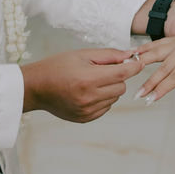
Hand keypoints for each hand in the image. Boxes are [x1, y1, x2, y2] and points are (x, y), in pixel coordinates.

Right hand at [21, 49, 143, 122]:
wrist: (35, 88)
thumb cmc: (57, 67)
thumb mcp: (82, 55)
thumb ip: (109, 55)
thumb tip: (131, 55)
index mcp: (88, 78)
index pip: (123, 73)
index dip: (134, 67)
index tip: (139, 62)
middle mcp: (89, 97)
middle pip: (121, 86)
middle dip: (118, 77)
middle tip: (103, 71)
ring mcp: (88, 110)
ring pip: (115, 97)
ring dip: (110, 88)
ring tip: (92, 81)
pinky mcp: (86, 118)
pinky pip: (106, 107)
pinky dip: (103, 99)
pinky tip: (88, 92)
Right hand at [135, 19, 174, 106]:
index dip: (162, 89)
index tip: (151, 100)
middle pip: (163, 68)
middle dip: (149, 82)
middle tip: (137, 95)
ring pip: (156, 53)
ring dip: (142, 63)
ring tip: (127, 71)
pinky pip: (158, 43)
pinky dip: (145, 48)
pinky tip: (133, 53)